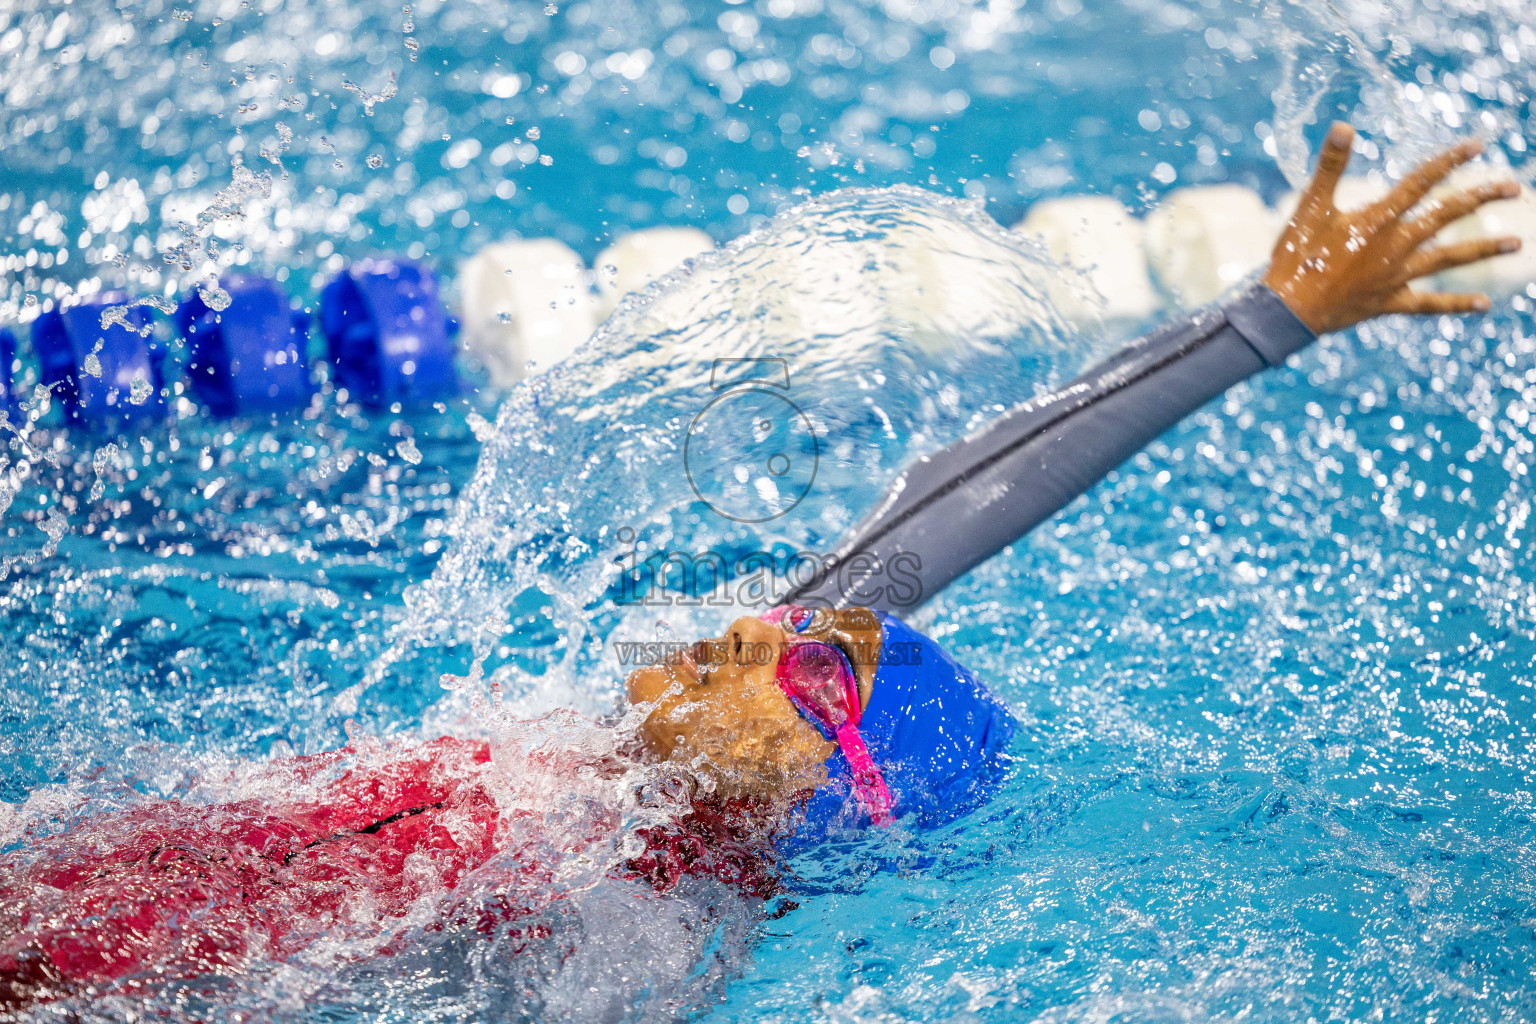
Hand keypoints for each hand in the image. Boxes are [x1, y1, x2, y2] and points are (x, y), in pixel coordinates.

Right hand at [1263, 121, 1522, 334]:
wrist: (1287, 310)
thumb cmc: (1295, 257)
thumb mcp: (1309, 208)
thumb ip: (1330, 166)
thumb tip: (1345, 126)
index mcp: (1377, 220)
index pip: (1420, 183)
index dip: (1449, 161)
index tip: (1477, 145)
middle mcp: (1395, 246)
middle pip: (1445, 216)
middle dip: (1480, 198)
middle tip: (1514, 187)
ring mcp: (1395, 277)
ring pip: (1448, 259)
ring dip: (1484, 249)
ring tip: (1517, 242)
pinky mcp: (1389, 303)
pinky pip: (1429, 305)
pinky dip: (1456, 304)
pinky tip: (1485, 305)